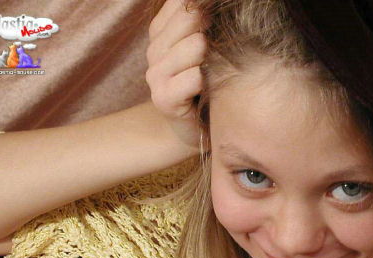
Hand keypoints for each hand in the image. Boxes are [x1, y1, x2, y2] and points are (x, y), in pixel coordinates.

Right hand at [145, 0, 208, 148]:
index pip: (182, 3)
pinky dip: (208, 83)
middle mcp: (154, 49)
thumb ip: (203, 23)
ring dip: (212, 61)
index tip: (216, 30)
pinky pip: (194, 77)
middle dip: (212, 35)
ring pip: (195, 46)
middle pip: (191, 19)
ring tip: (214, 76)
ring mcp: (155, 74)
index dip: (207, 11)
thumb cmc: (209, 86)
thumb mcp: (206, 48)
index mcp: (161, 31)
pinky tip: (209, 92)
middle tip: (218, 60)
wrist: (197, 130)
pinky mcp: (163, 98)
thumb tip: (212, 5)